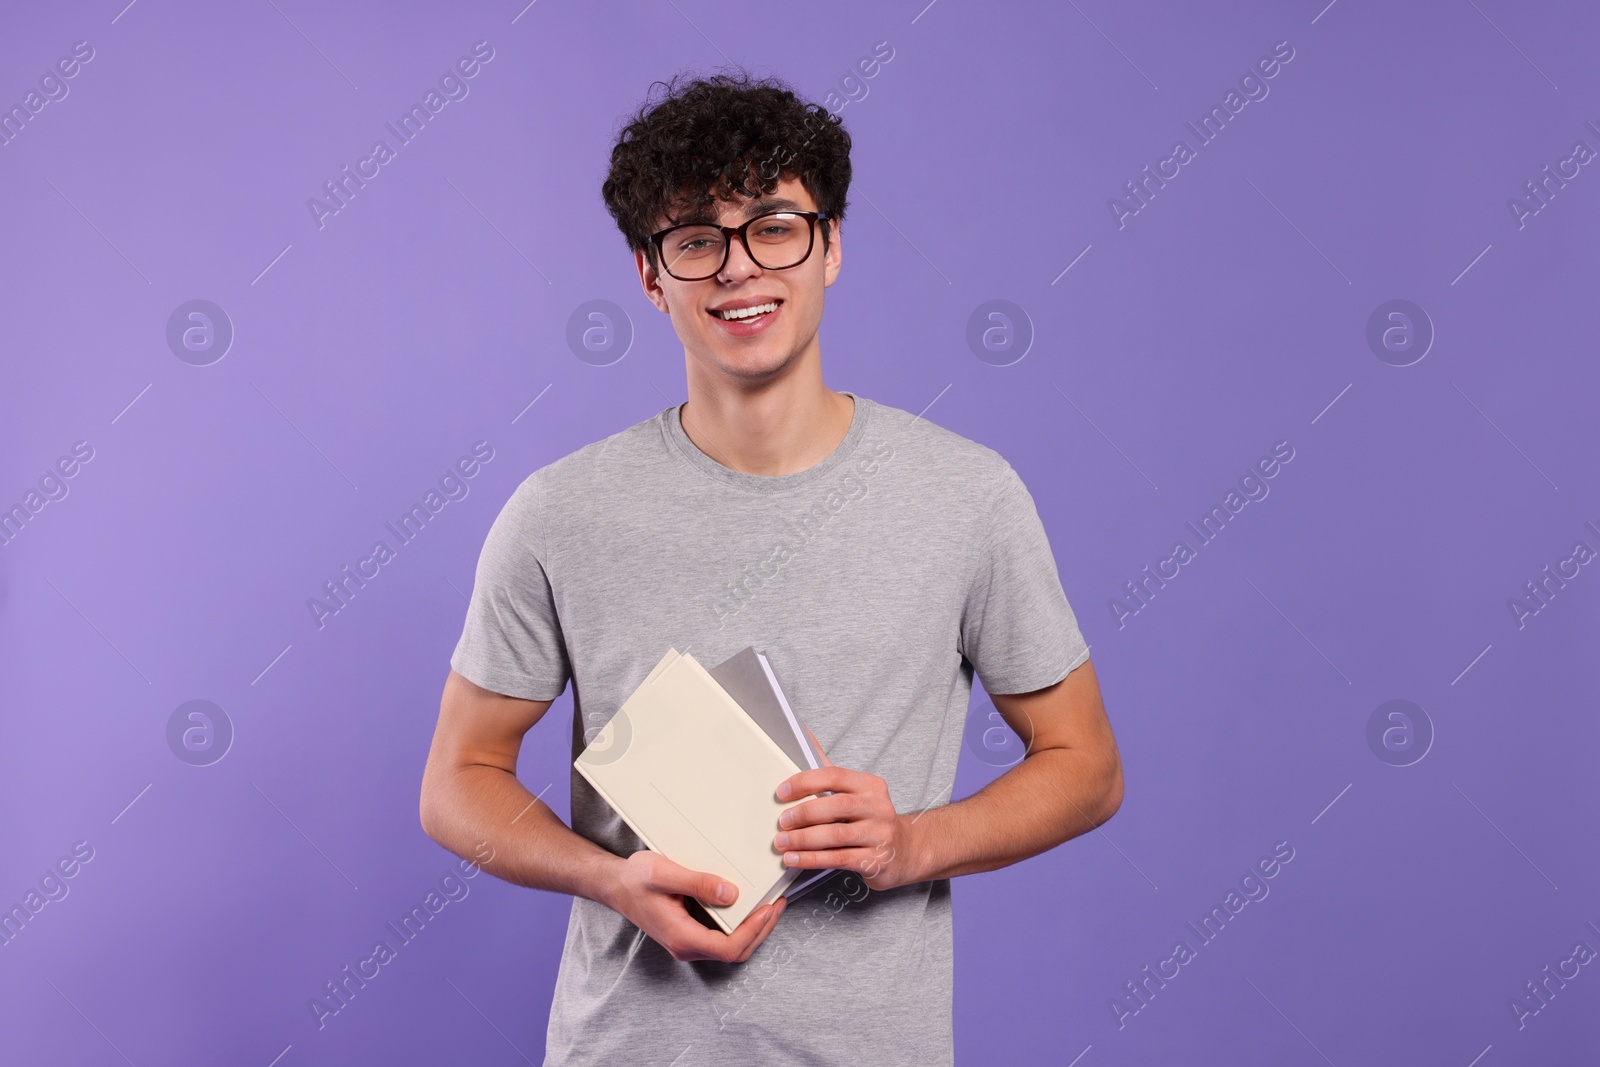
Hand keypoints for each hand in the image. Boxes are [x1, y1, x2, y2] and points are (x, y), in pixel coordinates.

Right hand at [606, 850, 785, 962]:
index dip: (753, 931)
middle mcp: (687, 945)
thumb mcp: (664, 873)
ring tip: (771, 904)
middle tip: (779, 904)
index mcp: (681, 936)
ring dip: (755, 929)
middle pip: (736, 952)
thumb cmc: (635, 879)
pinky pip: (723, 938)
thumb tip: (732, 893)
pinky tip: (750, 906)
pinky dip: (742, 925)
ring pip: (731, 947)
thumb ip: (698, 883)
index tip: (768, 908)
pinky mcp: (691, 933)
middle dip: (762, 930)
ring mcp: (689, 942)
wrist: (615, 885)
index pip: (728, 948)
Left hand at [774, 726, 918, 891]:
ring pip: (835, 835)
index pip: (835, 776)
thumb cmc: (870, 818)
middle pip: (836, 806)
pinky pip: (839, 859)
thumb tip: (802, 732)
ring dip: (803, 840)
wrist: (905, 850)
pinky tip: (794, 859)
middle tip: (781, 822)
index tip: (781, 792)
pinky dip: (812, 859)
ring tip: (782, 842)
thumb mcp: (855, 792)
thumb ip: (828, 769)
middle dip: (803, 814)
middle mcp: (878, 807)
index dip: (805, 782)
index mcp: (870, 785)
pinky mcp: (877, 860)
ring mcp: (880, 835)